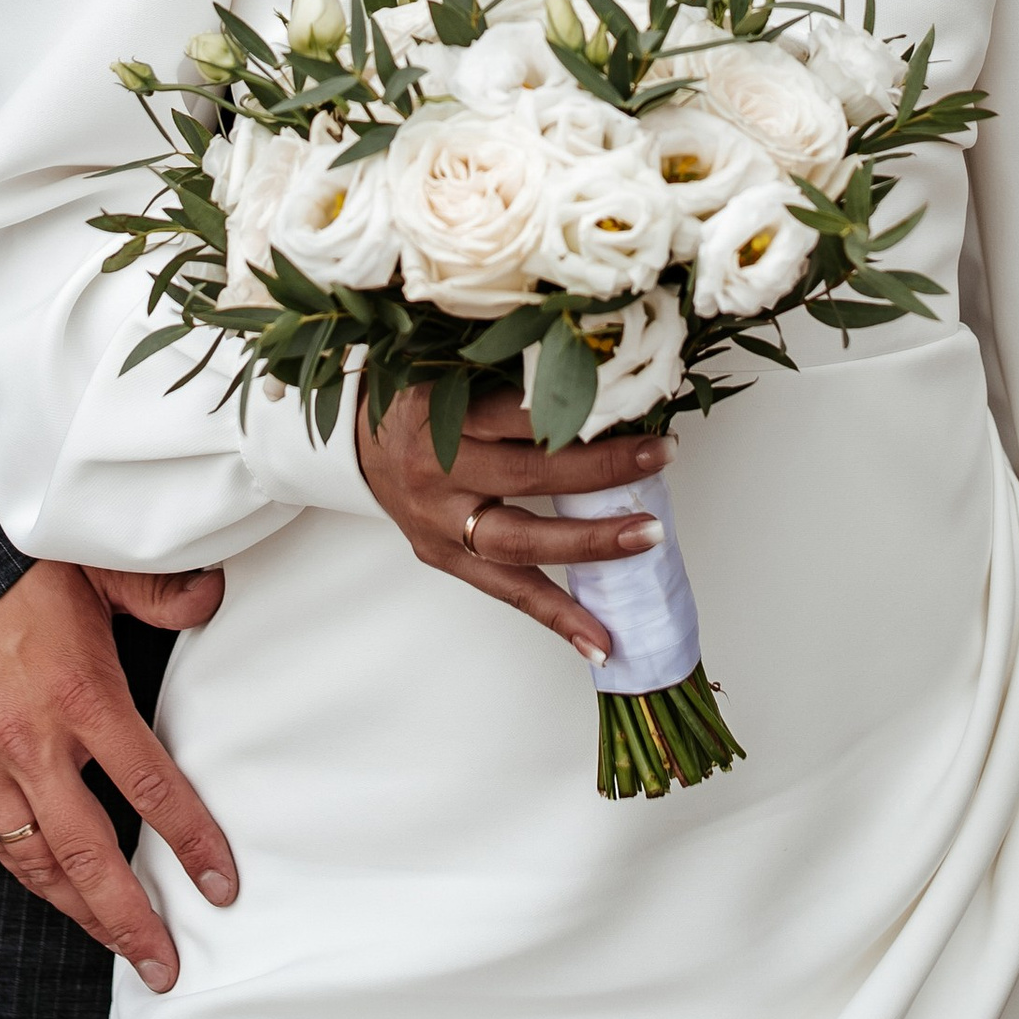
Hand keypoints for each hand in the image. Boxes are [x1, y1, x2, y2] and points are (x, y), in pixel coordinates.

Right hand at [0, 558, 233, 986]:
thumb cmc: (5, 563)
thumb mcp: (93, 565)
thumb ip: (158, 591)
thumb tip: (212, 600)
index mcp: (82, 693)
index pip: (150, 786)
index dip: (190, 842)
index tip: (220, 885)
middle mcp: (34, 741)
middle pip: (91, 854)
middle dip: (131, 918)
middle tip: (165, 965)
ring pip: (38, 861)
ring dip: (79, 912)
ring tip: (117, 946)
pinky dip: (28, 875)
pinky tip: (54, 891)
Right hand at [356, 379, 669, 662]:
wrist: (359, 447)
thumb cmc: (422, 404)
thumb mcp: (456, 378)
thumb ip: (516, 385)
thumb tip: (609, 386)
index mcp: (443, 413)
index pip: (519, 412)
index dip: (578, 411)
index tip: (628, 399)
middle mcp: (438, 469)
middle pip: (526, 475)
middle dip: (599, 471)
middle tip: (658, 462)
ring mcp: (439, 522)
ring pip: (519, 542)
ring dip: (588, 545)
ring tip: (645, 541)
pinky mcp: (443, 558)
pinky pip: (506, 591)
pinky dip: (556, 617)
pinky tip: (598, 641)